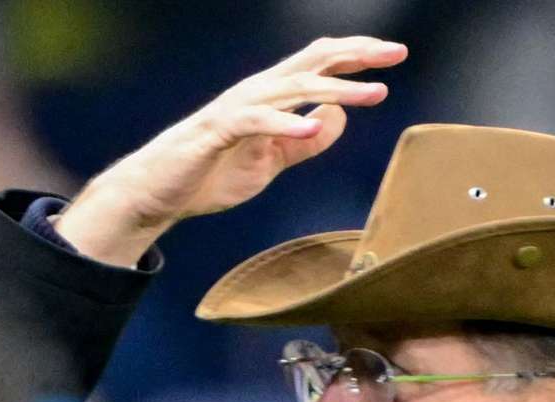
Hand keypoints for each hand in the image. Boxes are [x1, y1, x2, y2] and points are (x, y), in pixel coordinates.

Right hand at [51, 37, 404, 266]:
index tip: (395, 56)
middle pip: (313, 61)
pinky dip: (286, 124)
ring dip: (336, 88)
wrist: (157, 194)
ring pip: (293, 87)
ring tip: (372, 94)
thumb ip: (305, 143)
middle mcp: (256, 92)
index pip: (319, 63)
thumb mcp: (270, 162)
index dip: (357, 56)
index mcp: (270, 96)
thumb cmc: (209, 174)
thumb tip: (339, 117)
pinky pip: (256, 122)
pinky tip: (313, 127)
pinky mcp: (217, 131)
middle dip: (357, 55)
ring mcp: (236, 108)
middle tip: (396, 54)